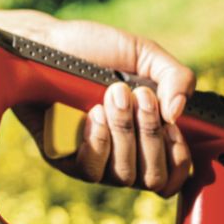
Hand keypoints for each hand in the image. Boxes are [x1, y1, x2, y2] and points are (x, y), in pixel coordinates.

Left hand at [0, 6, 195, 196]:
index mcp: (147, 134)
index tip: (173, 127)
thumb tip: (178, 114)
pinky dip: (98, 141)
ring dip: (125, 133)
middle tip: (139, 95)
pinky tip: (93, 113)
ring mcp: (94, 160)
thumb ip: (175, 77)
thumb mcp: (143, 53)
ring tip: (113, 95)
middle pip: (152, 177)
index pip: (174, 175)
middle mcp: (123, 154)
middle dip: (151, 134)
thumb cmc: (93, 50)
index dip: (180, 160)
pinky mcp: (64, 160)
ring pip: (124, 175)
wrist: (43, 46)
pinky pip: (90, 170)